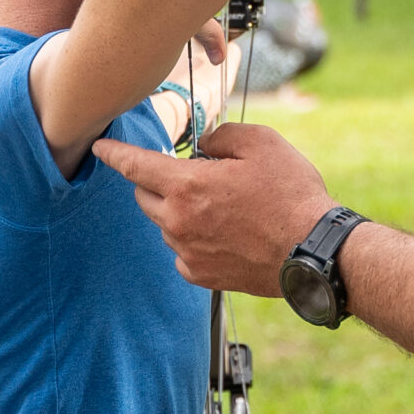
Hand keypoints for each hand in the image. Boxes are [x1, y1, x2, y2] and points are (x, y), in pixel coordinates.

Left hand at [94, 122, 334, 294]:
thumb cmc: (292, 195)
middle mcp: (178, 221)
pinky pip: (181, 253)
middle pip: (145, 196)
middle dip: (157, 182)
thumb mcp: (262, 143)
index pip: (134, 165)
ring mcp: (188, 252)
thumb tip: (202, 147)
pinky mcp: (201, 276)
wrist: (314, 251)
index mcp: (187, 186)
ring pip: (165, 225)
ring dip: (179, 212)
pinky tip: (223, 236)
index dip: (114, 153)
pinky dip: (192, 241)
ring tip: (224, 209)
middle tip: (194, 177)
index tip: (99, 148)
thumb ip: (220, 137)